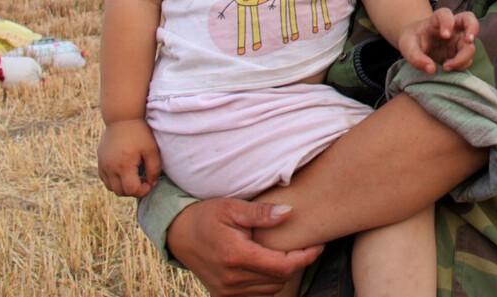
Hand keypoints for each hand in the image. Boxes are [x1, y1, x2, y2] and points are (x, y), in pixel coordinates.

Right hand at [97, 119, 161, 197]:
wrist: (122, 118)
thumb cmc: (139, 133)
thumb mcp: (152, 150)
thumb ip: (154, 169)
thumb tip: (152, 183)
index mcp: (124, 165)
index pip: (131, 190)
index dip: (143, 190)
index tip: (149, 182)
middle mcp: (110, 168)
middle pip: (120, 192)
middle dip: (133, 191)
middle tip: (143, 181)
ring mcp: (103, 165)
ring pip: (111, 187)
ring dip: (123, 187)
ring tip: (134, 177)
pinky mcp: (100, 161)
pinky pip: (105, 179)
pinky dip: (114, 181)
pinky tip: (124, 172)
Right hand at [168, 199, 323, 296]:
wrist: (178, 234)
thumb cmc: (207, 216)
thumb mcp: (233, 208)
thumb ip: (261, 213)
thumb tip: (289, 213)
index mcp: (236, 255)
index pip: (282, 266)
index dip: (305, 257)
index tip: (318, 245)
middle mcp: (232, 278)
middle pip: (279, 279)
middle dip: (296, 263)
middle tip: (303, 244)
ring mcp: (227, 290)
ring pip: (271, 289)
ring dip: (282, 273)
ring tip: (285, 253)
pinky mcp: (223, 295)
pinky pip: (257, 293)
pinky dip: (268, 281)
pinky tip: (268, 264)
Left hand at [397, 8, 479, 73]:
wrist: (416, 45)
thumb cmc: (413, 40)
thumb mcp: (407, 47)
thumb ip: (416, 57)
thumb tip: (431, 69)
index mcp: (437, 19)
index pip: (445, 14)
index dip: (448, 22)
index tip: (445, 35)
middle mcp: (452, 26)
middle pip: (469, 20)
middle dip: (473, 28)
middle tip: (469, 40)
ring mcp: (459, 39)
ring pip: (470, 44)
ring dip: (463, 56)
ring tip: (446, 67)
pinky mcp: (461, 52)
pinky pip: (468, 59)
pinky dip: (462, 65)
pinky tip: (449, 69)